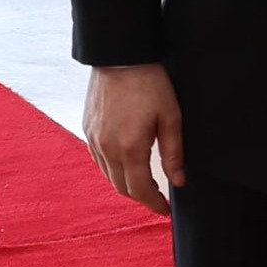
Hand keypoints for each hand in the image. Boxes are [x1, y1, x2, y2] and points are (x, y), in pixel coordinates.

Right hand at [82, 62, 183, 215]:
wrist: (120, 57)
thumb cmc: (150, 83)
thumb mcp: (171, 116)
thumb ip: (174, 152)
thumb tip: (179, 181)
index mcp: (129, 148)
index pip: (140, 190)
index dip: (154, 204)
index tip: (165, 210)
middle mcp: (107, 149)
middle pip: (122, 188)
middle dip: (141, 197)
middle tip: (158, 199)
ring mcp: (94, 140)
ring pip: (109, 177)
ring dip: (126, 185)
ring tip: (145, 184)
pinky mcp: (87, 130)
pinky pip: (99, 161)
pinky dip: (113, 170)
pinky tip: (126, 165)